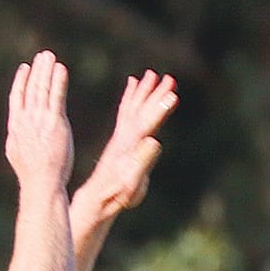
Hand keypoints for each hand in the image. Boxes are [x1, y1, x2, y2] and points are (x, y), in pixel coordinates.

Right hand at [6, 51, 73, 188]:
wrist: (42, 183)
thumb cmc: (33, 176)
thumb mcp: (17, 154)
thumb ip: (18, 139)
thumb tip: (16, 134)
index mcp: (16, 127)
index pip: (17, 97)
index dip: (21, 81)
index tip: (25, 68)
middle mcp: (26, 120)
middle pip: (31, 89)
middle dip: (37, 70)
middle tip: (43, 55)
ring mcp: (40, 120)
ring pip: (42, 89)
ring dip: (46, 70)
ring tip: (50, 57)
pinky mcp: (55, 122)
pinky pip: (56, 96)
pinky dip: (58, 81)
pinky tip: (61, 69)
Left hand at [77, 69, 176, 214]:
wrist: (97, 197)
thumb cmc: (117, 195)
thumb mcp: (131, 183)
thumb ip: (141, 162)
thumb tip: (154, 142)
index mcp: (129, 147)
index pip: (146, 124)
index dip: (159, 110)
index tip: (172, 96)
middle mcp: (125, 137)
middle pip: (142, 112)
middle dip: (156, 96)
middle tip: (170, 79)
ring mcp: (122, 136)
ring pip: (134, 108)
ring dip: (145, 91)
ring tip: (153, 74)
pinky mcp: (120, 137)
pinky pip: (126, 112)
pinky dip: (131, 96)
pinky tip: (133, 83)